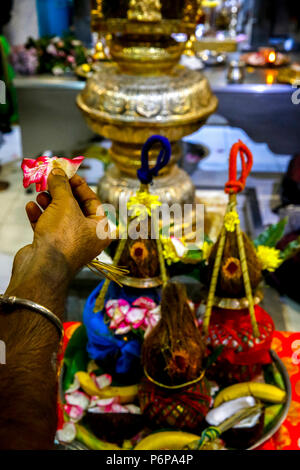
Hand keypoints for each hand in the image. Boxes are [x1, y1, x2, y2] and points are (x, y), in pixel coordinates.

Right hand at [6, 169, 109, 310]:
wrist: (42, 268)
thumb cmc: (62, 236)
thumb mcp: (64, 204)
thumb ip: (61, 185)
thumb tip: (57, 171)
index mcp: (100, 229)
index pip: (92, 201)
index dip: (79, 185)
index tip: (66, 173)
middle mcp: (87, 238)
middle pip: (74, 208)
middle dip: (60, 193)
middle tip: (49, 181)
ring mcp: (69, 244)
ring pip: (59, 217)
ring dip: (48, 204)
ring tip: (39, 194)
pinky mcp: (52, 249)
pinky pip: (47, 228)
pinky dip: (39, 216)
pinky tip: (31, 207)